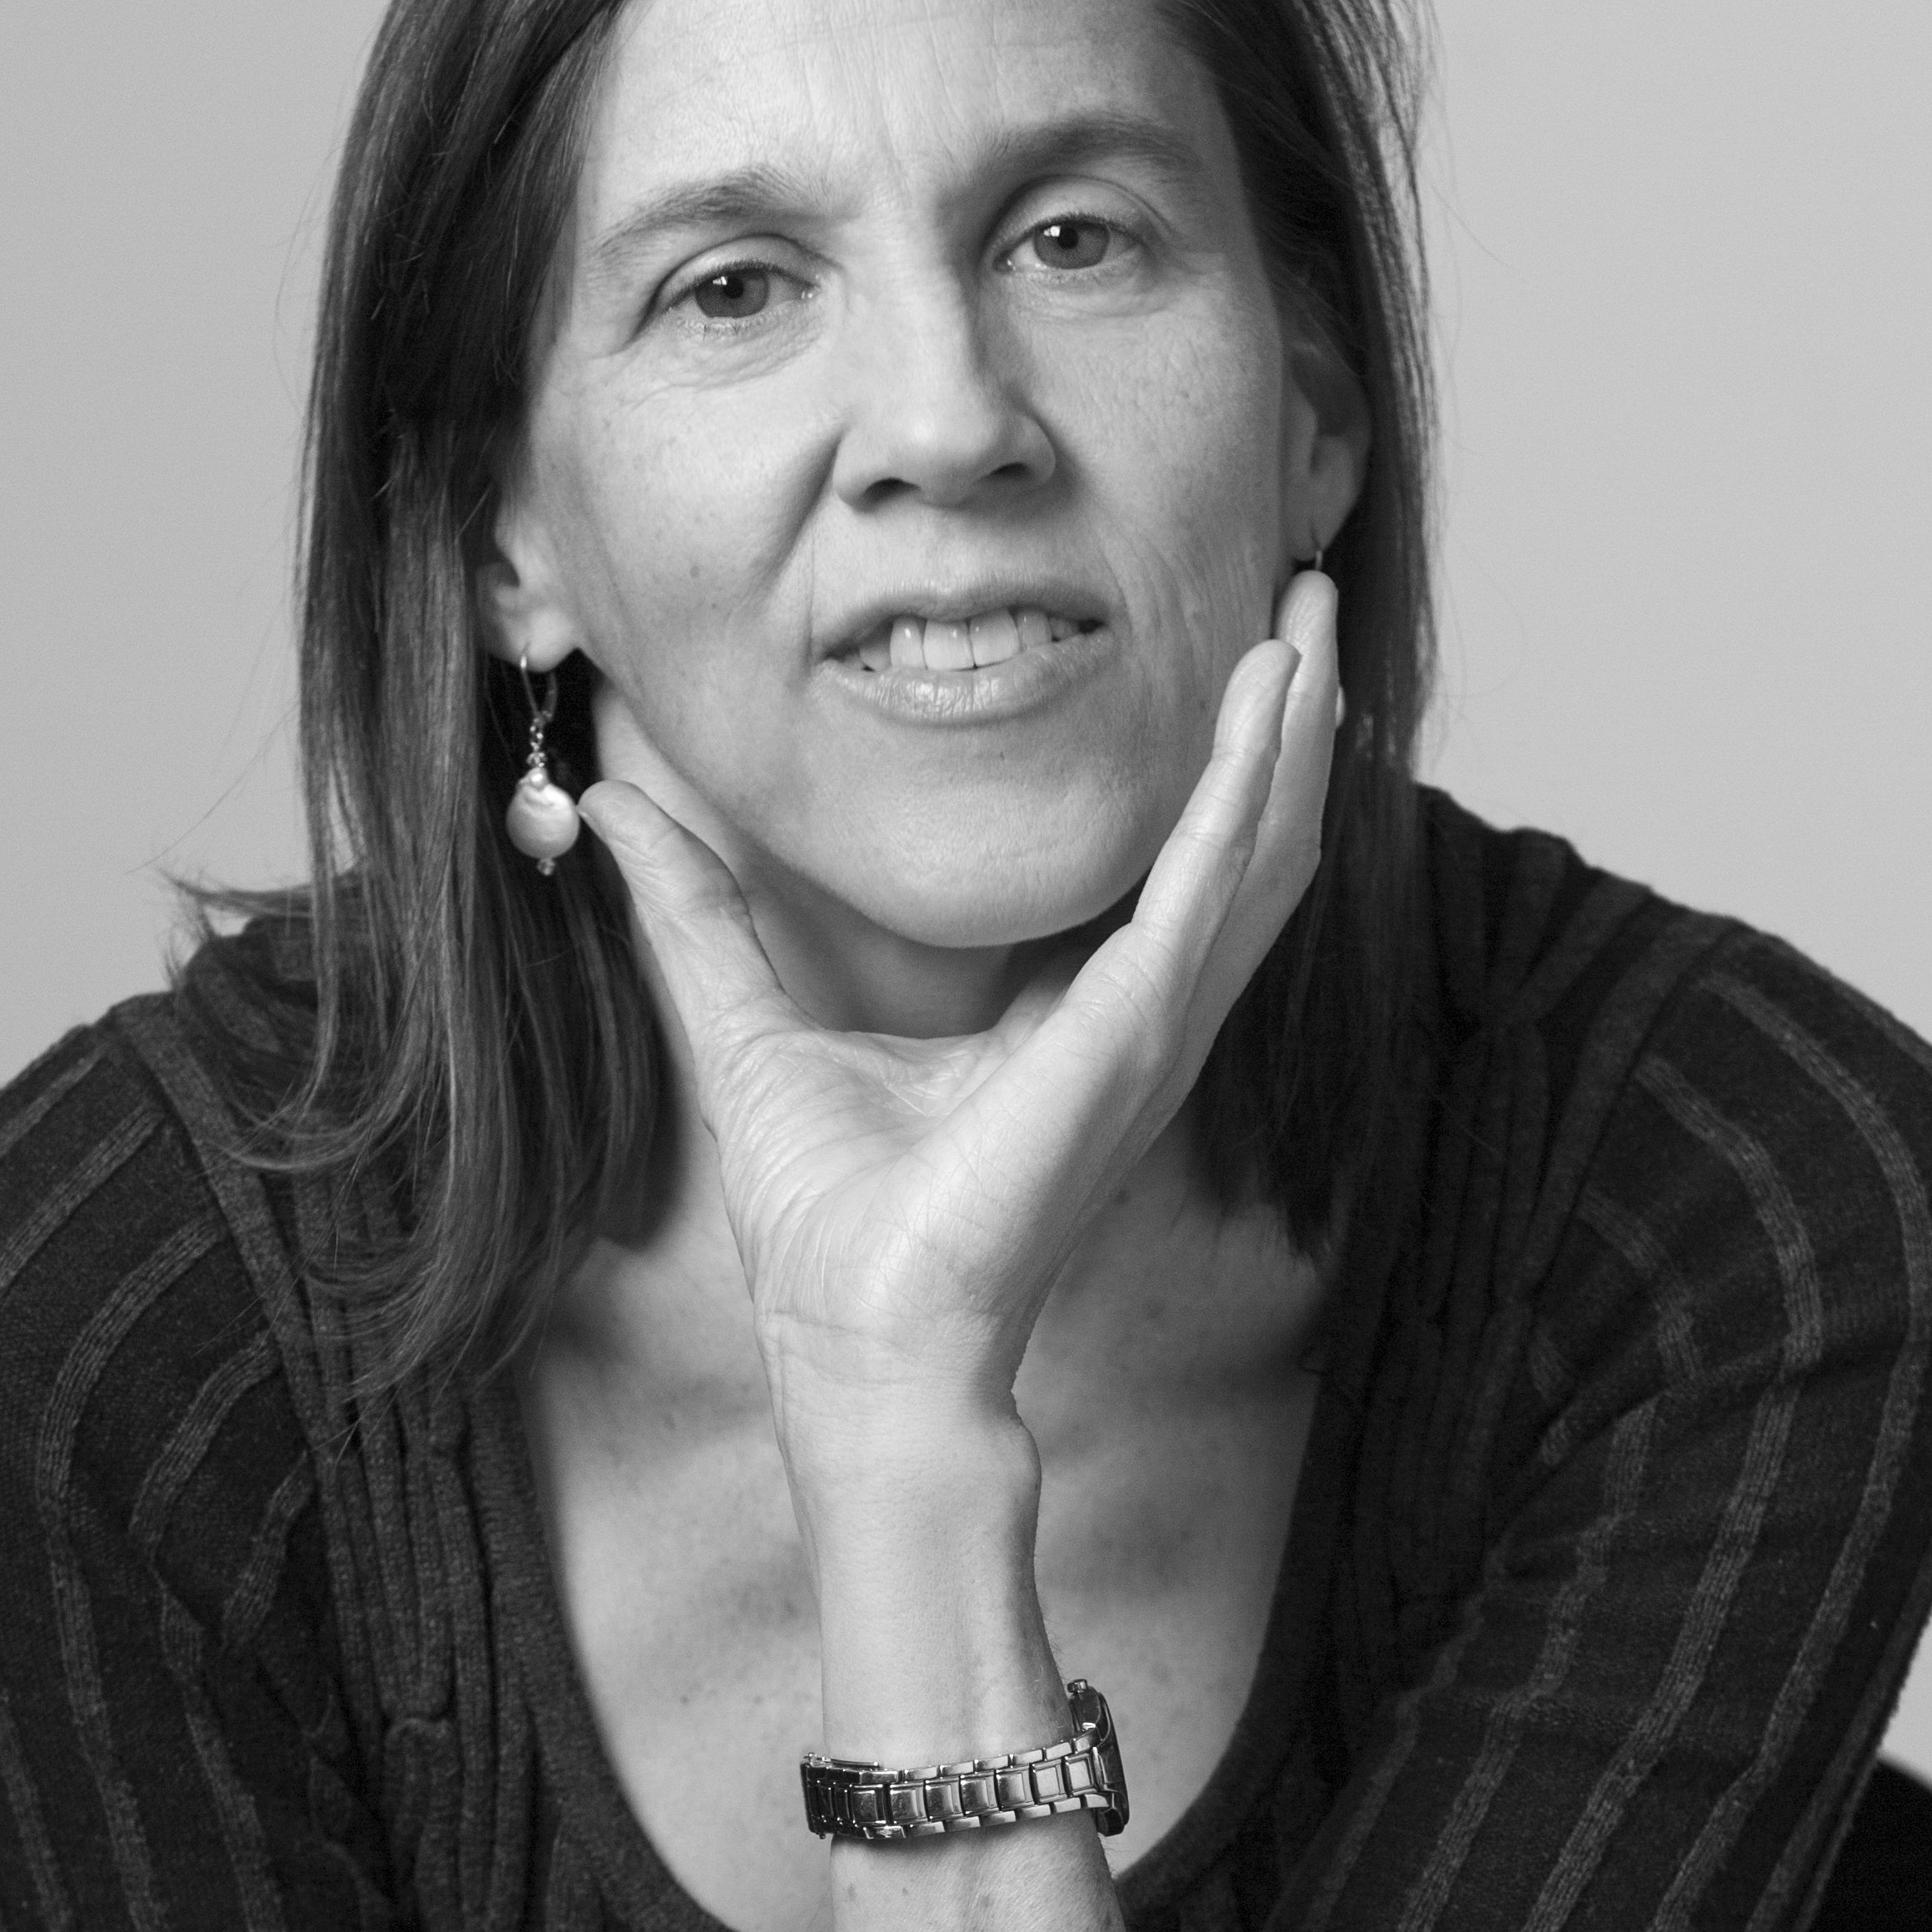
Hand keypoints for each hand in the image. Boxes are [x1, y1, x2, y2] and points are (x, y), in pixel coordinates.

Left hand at [576, 575, 1341, 1463]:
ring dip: (1291, 737)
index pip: (1159, 868)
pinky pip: (1210, 895)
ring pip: (1255, 857)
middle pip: (1239, 845)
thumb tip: (618, 807)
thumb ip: (698, 911)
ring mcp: (1148, 1033)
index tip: (1215, 658)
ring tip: (1313, 624)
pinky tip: (1275, 711)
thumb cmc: (831, 1228)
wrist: (859, 1338)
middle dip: (1277, 722)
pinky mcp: (1133, 1040)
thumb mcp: (744, 1023)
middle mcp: (1134, 1019)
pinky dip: (1248, 798)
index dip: (1198, 766)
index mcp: (1066, 1016)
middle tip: (1303, 594)